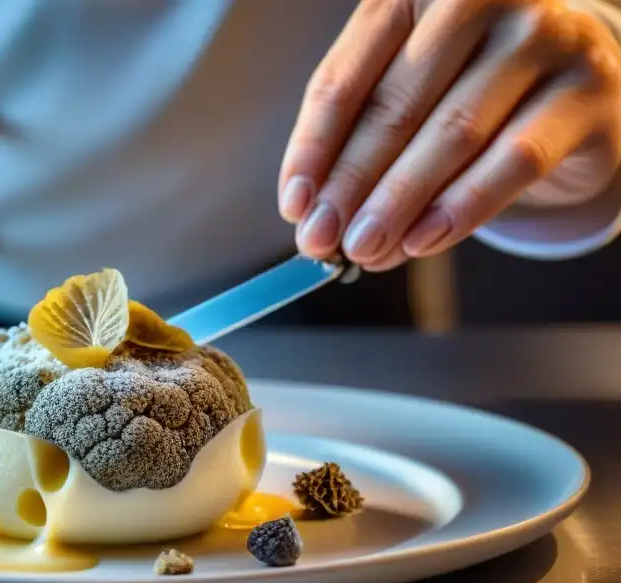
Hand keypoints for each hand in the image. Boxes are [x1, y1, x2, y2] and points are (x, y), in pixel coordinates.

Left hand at [278, 0, 620, 270]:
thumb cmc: (469, 88)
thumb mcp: (405, 94)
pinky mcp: (585, 88)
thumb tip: (316, 216)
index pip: (344, 79)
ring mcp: (541, 36)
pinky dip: (462, 207)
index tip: (295, 206)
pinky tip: (423, 241)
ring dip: (399, 202)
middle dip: (351, 185)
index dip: (313, 149)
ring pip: (452, 133)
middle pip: (395, 107)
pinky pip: (514, 159)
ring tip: (365, 249)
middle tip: (322, 239)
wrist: (574, 82)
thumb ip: (360, 141)